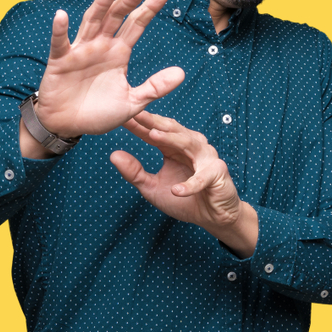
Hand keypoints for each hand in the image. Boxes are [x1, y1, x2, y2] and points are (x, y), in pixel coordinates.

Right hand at [34, 0, 184, 138]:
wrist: (68, 126)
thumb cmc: (98, 113)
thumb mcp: (132, 102)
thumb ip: (154, 87)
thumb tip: (181, 73)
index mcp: (119, 53)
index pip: (136, 25)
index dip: (149, 8)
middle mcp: (101, 46)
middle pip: (116, 17)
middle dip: (128, 2)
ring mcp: (80, 51)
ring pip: (91, 22)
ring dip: (101, 5)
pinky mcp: (60, 61)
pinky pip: (60, 43)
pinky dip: (60, 29)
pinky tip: (61, 16)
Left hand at [109, 111, 257, 256]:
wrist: (212, 217)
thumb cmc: (184, 199)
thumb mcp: (152, 187)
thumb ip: (135, 173)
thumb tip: (113, 155)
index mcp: (173, 148)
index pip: (154, 133)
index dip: (138, 126)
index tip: (121, 117)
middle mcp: (191, 147)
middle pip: (172, 130)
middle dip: (153, 122)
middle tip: (136, 114)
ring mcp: (206, 158)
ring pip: (189, 144)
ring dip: (171, 139)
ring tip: (153, 135)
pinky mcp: (217, 174)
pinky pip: (202, 178)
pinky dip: (190, 184)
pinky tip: (177, 190)